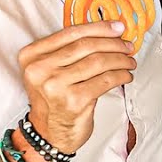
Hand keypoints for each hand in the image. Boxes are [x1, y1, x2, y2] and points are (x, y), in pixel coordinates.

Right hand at [18, 20, 138, 153]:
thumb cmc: (54, 99)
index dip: (99, 28)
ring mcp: (56, 85)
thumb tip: (108, 31)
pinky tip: (126, 76)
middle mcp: (40, 69)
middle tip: (127, 46)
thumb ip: (69, 50)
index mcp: (32, 55)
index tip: (117, 27)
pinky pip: (105, 80)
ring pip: (98, 62)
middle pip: (86, 46)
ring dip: (120, 60)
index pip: (71, 33)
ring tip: (129, 62)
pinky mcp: (74, 101)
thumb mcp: (51, 70)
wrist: (49, 133)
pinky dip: (120, 76)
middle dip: (113, 43)